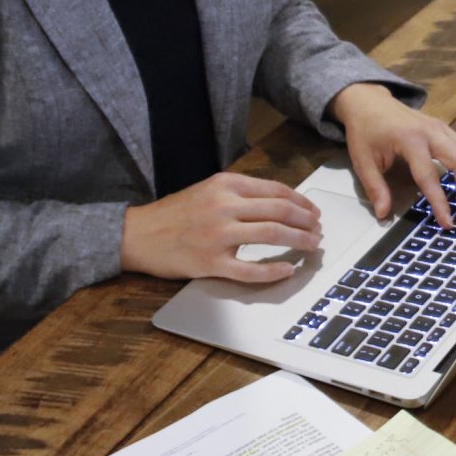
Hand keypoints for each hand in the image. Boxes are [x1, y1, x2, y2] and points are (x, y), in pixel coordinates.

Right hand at [120, 172, 321, 283]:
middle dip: (306, 221)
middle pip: (279, 211)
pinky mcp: (210, 263)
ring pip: (271, 235)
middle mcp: (223, 206)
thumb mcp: (208, 190)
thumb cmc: (174, 213)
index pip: (276, 190)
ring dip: (298, 241)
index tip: (313, 211)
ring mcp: (217, 235)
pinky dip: (273, 270)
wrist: (137, 234)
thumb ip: (240, 193)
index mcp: (225, 184)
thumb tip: (281, 203)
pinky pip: (250, 269)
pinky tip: (287, 269)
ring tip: (312, 246)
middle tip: (318, 230)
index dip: (301, 202)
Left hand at [330, 82, 455, 228]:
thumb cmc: (365, 131)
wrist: (369, 101)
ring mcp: (442, 128)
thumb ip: (375, 188)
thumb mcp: (362, 161)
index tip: (447, 223)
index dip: (440, 202)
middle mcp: (431, 131)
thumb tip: (384, 215)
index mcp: (409, 139)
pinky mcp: (446, 129)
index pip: (429, 175)